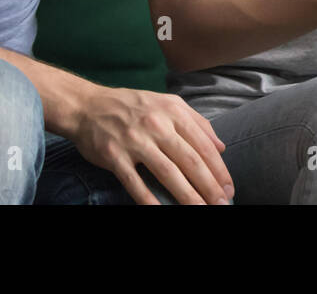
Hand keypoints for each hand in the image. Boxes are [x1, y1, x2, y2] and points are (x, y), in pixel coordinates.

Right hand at [68, 85, 233, 204]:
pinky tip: (162, 212)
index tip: (229, 188)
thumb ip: (197, 123)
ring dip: (187, 196)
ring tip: (200, 210)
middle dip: (209, 186)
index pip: (204, 145)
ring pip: (168, 173)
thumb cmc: (133, 107)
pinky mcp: (115, 156)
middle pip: (190, 161)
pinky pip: (135, 183)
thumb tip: (220, 147)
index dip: (219, 169)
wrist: (88, 106)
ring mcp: (135, 141)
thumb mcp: (168, 104)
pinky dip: (149, 200)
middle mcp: (157, 125)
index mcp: (174, 112)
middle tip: (222, 204)